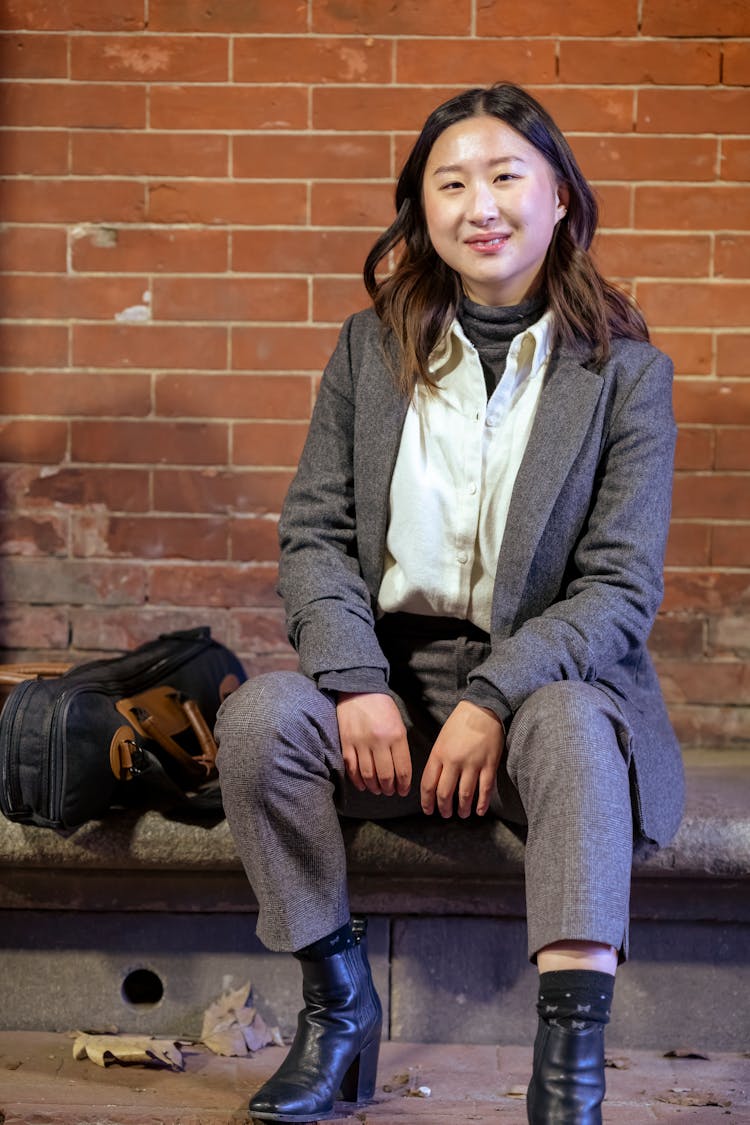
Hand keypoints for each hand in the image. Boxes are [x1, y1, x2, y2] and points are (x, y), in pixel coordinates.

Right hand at [336, 692, 411, 797]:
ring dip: (374, 787)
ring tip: (378, 790)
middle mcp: (379, 741)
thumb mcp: (398, 723)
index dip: (404, 785)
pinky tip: (362, 785)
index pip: (402, 768)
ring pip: (368, 775)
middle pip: (385, 775)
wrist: (358, 689)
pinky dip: (357, 780)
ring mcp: (360, 742)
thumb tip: (400, 771)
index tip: (403, 791)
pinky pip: (351, 768)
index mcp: (396, 735)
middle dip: (389, 788)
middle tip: (390, 792)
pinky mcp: (346, 743)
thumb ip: (400, 746)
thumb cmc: (382, 707)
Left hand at [420, 700, 504, 818]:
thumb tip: (435, 782)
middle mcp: (453, 761)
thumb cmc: (460, 723)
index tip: (428, 810)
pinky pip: (485, 790)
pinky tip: (479, 811)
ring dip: (462, 808)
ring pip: (464, 795)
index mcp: (438, 754)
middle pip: (444, 793)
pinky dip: (482, 803)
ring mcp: (472, 764)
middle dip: (443, 808)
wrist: (483, 708)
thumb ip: (437, 759)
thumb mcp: (441, 739)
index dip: (427, 801)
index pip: (428, 784)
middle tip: (444, 814)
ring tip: (461, 814)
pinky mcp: (489, 764)